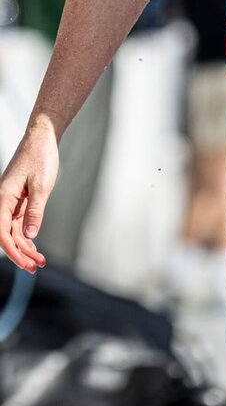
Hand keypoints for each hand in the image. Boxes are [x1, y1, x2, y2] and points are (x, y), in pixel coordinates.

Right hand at [0, 120, 58, 271]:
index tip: (25, 263)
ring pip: (14, 231)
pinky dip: (27, 236)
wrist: (42, 137)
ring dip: (25, 248)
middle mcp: (4, 201)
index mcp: (3, 197)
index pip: (2, 231)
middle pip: (7, 235)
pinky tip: (35, 248)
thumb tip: (28, 236)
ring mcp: (12, 201)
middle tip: (35, 268)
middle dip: (20, 253)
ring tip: (39, 262)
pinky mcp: (21, 200)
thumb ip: (35, 211)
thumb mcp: (41, 185)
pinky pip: (20, 223)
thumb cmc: (40, 157)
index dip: (12, 250)